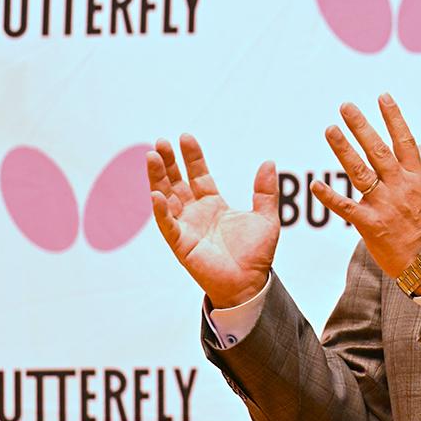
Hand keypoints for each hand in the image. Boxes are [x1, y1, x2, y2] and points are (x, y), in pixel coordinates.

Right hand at [146, 134, 278, 307]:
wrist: (250, 283)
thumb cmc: (256, 254)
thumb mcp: (265, 217)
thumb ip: (265, 191)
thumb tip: (269, 162)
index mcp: (213, 205)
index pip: (198, 175)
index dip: (192, 157)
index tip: (185, 137)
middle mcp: (196, 213)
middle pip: (177, 182)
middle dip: (169, 162)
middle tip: (160, 142)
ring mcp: (186, 227)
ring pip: (166, 198)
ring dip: (158, 178)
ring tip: (152, 156)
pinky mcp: (181, 244)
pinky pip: (167, 225)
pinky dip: (160, 210)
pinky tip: (156, 194)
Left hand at [309, 93, 420, 279]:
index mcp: (416, 177)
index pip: (404, 140)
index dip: (393, 117)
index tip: (382, 97)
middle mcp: (399, 186)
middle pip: (378, 150)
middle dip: (362, 126)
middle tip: (346, 107)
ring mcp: (384, 204)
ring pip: (360, 172)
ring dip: (343, 150)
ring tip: (330, 129)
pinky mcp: (370, 223)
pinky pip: (346, 207)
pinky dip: (330, 197)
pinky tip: (315, 185)